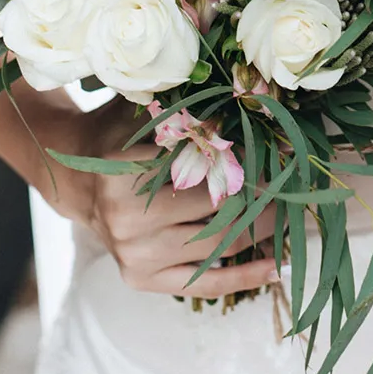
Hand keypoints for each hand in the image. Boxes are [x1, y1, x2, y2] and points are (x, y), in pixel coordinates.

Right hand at [53, 99, 277, 298]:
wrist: (76, 179)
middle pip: (214, 206)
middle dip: (260, 192)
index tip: (281, 151)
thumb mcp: (143, 106)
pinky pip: (202, 281)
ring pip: (216, 242)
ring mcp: (134, 253)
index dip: (246, 157)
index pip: (202, 165)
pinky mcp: (141, 278)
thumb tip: (245, 92)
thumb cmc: (118, 133)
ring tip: (293, 212)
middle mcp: (127, 217)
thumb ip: (185, 102)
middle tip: (295, 179)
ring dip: (260, 228)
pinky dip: (242, 276)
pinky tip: (274, 267)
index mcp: (124, 169)